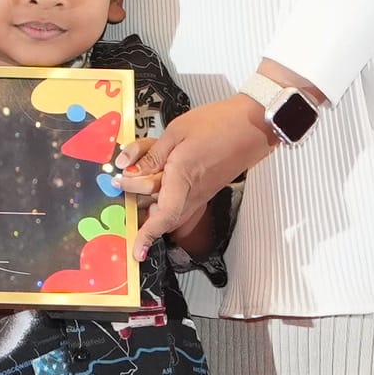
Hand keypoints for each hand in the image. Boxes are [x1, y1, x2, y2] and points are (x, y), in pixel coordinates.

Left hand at [123, 89, 283, 243]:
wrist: (253, 126)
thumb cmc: (219, 124)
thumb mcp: (176, 132)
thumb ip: (151, 154)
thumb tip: (126, 170)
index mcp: (183, 176)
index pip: (164, 215)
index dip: (148, 235)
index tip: (136, 251)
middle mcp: (193, 192)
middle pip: (160, 215)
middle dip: (138, 206)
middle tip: (120, 184)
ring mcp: (200, 194)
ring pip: (169, 210)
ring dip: (150, 202)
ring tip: (134, 178)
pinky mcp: (204, 190)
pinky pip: (179, 202)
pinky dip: (163, 196)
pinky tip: (154, 175)